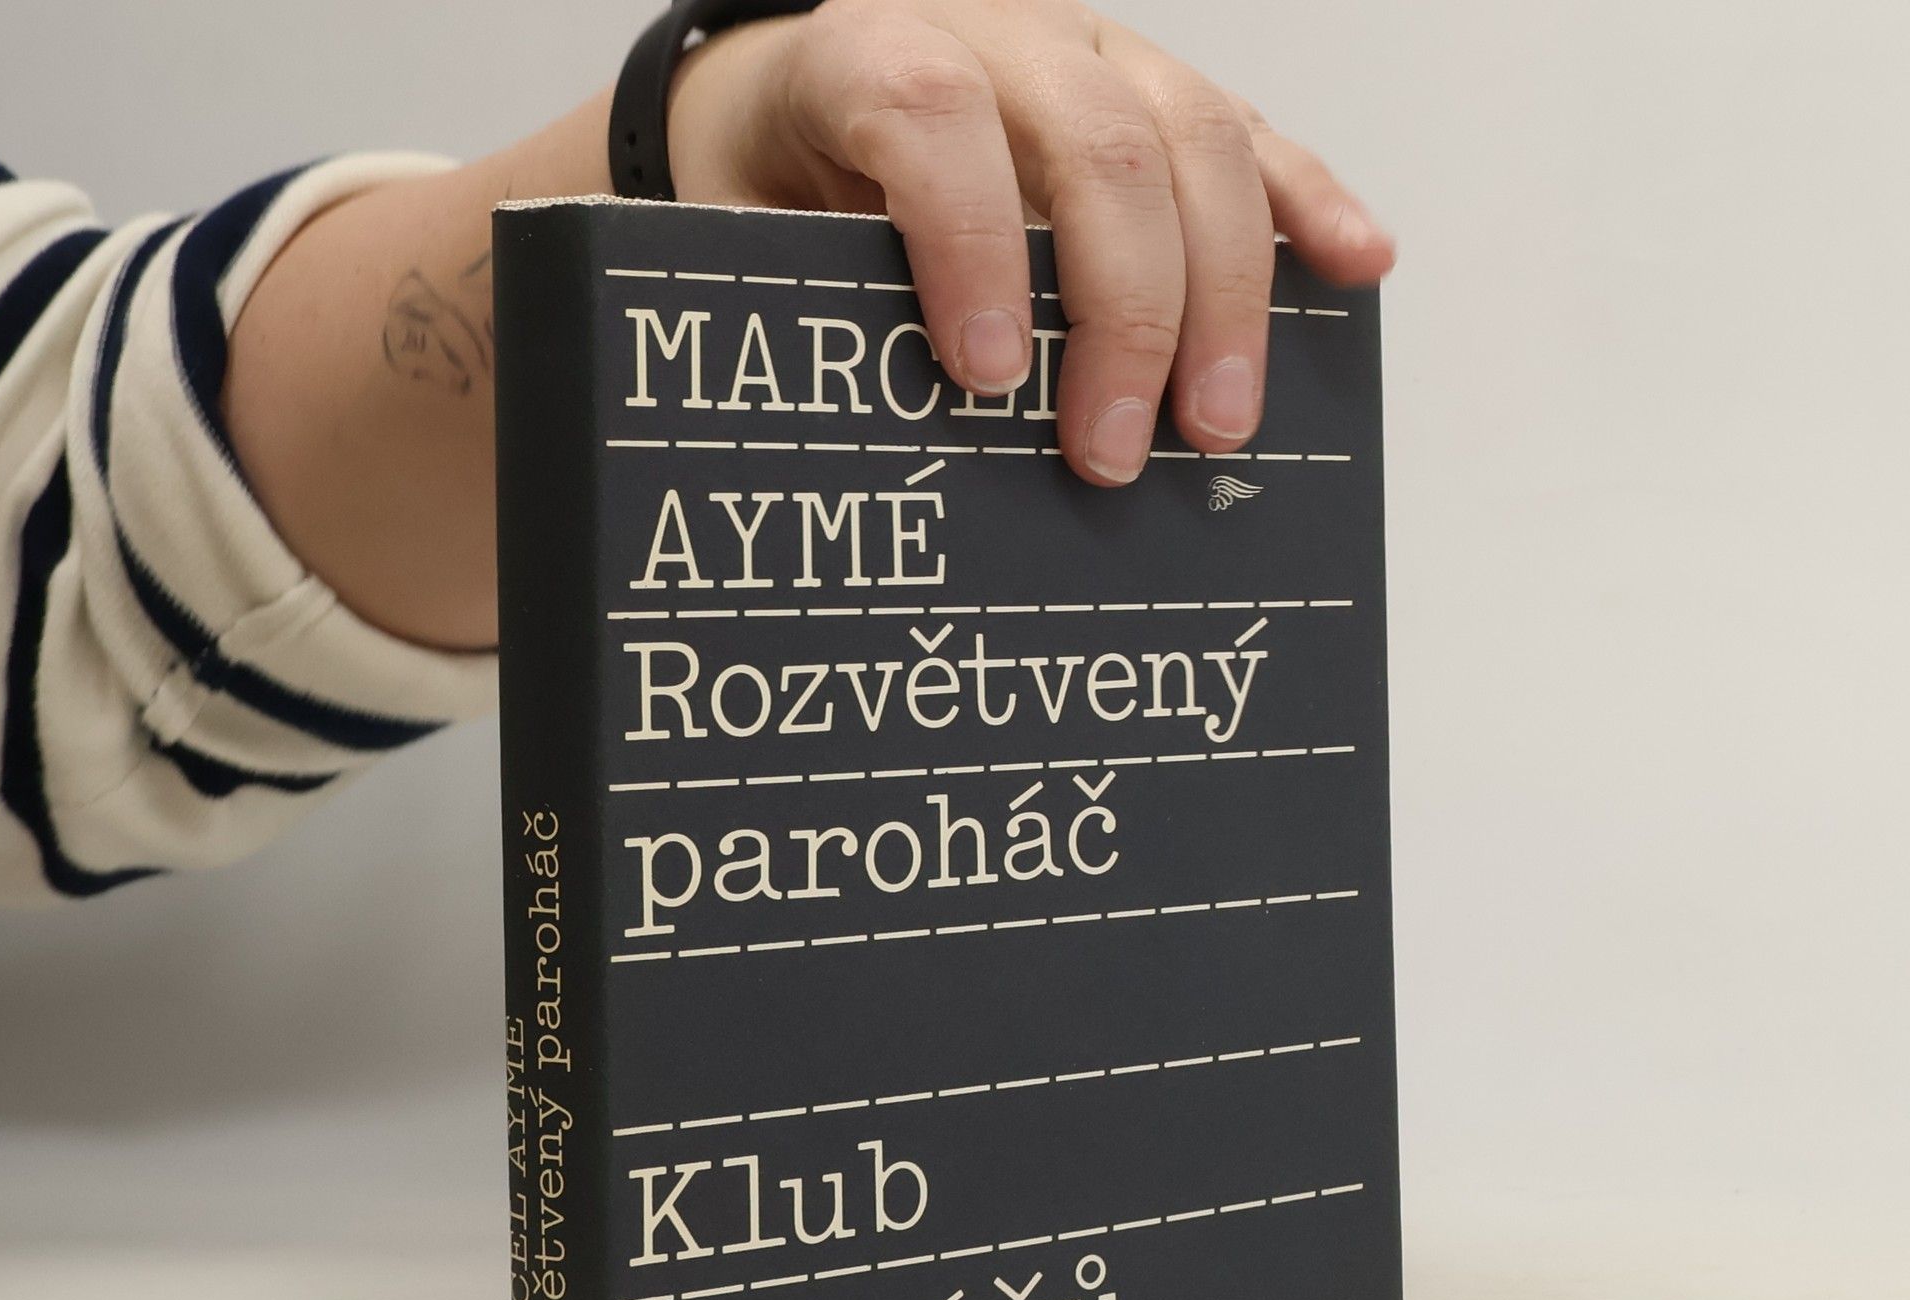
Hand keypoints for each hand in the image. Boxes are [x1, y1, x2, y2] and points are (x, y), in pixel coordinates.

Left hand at [668, 0, 1394, 485]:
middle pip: (1098, 143)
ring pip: (1194, 136)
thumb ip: (811, 300)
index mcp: (868, 47)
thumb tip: (890, 433)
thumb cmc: (782, 184)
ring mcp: (1092, 50)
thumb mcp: (749, 238)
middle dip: (1125, 313)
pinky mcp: (1155, 88)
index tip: (985, 375)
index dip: (969, 243)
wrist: (805, 98)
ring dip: (1224, 293)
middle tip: (1112, 451)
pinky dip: (1307, 203)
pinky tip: (1357, 264)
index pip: (931, 115)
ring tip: (1219, 425)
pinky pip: (1248, 134)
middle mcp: (997, 30)